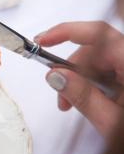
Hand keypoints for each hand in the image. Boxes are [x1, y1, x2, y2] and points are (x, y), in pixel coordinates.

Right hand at [35, 21, 123, 139]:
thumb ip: (82, 96)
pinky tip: (89, 102)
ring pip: (100, 61)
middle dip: (71, 69)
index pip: (99, 35)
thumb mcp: (110, 121)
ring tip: (70, 106)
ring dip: (80, 79)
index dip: (67, 31)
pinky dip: (94, 83)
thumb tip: (55, 75)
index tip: (42, 41)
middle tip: (60, 98)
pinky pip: (110, 70)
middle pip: (96, 50)